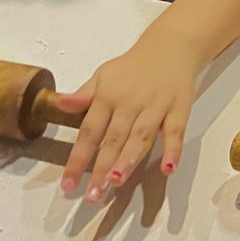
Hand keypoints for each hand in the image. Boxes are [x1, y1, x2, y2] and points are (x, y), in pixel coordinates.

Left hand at [55, 36, 200, 201]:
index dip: (78, 159)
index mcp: (108, 95)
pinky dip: (173, 149)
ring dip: (130, 159)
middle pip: (114, 138)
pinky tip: (168, 168)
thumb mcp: (104, 75)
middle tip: (93, 195)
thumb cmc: (133, 66)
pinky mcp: (179, 108)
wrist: (170, 45)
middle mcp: (130, 101)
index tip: (68, 184)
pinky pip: (176, 131)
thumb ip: (84, 95)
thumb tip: (59, 103)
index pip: (89, 131)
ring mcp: (156, 105)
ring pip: (141, 136)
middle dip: (102, 167)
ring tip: (117, 181)